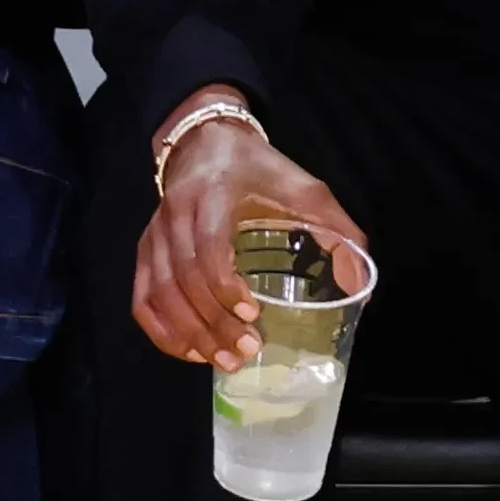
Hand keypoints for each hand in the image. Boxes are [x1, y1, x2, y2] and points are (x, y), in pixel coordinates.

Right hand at [133, 93, 370, 366]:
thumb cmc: (259, 170)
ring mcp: (155, 234)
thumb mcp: (304, 188)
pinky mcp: (145, 250)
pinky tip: (188, 351)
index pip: (208, 247)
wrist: (206, 140)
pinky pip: (142, 298)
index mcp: (214, 195)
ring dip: (189, 333)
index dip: (225, 286)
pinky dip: (160, 330)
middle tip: (245, 351)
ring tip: (223, 361)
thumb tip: (357, 284)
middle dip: (213, 322)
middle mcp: (176, 215)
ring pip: (159, 293)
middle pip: (183, 279)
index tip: (253, 312)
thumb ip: (336, 229)